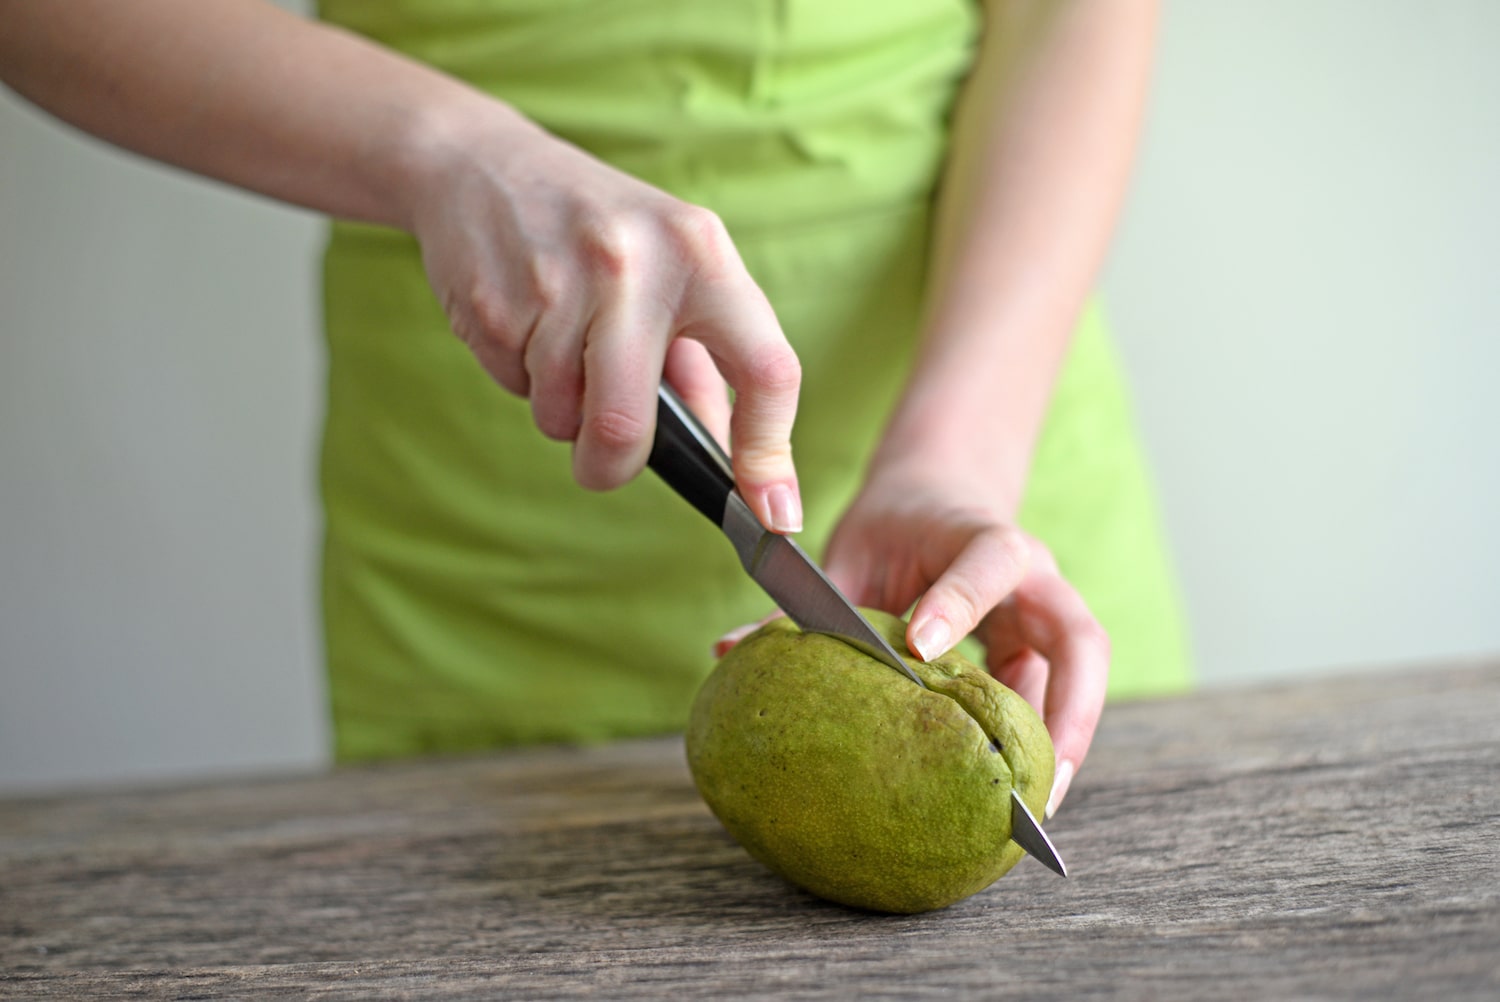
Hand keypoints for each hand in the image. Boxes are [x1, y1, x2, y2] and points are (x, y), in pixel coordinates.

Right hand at [406, 105, 802, 530]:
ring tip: (561, 349)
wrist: (483, 165)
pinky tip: (524, 324)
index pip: (765, 368)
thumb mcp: (673, 270)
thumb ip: (706, 366)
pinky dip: (522, 381)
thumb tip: (737, 464)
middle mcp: (635, 263)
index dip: (771, 452)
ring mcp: (559, 280)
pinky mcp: (496, 300)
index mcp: (702, 252)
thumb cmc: (599, 231)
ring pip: (563, 417)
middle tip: (605, 463)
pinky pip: (516, 389)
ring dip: (562, 413)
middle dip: (612, 465)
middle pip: (629, 425)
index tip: (775, 512)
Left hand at [817, 475, 1107, 817]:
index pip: (987, 562)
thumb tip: (733, 650)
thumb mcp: (850, 553)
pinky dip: (1044, 738)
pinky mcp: (1040, 646)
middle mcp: (1030, 575)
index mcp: (979, 534)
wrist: (938, 491)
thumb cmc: (892, 524)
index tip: (920, 649)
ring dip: (1067, 737)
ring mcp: (1043, 613)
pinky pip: (1055, 692)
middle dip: (1069, 706)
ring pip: (1080, 673)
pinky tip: (1018, 789)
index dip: (958, 605)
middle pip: (1079, 636)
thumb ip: (810, 603)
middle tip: (1038, 776)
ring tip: (1038, 806)